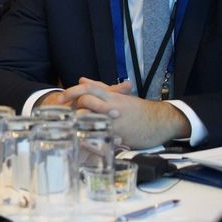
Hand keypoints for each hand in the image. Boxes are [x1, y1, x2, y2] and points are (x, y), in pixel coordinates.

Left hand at [62, 77, 189, 148]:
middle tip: (61, 115)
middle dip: (71, 109)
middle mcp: (112, 108)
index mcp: (111, 97)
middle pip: (85, 104)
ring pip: (91, 120)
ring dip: (78, 123)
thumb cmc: (138, 109)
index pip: (88, 89)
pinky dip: (90, 140)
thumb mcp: (119, 96)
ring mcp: (115, 123)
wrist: (161, 121)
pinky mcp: (120, 137)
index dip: (72, 91)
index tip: (60, 97)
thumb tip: (82, 80)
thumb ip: (100, 88)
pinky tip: (81, 141)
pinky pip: (101, 138)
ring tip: (68, 127)